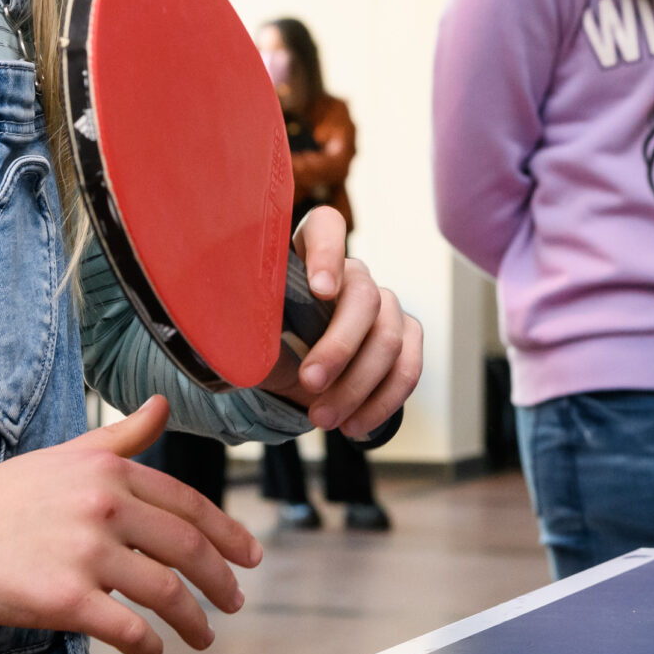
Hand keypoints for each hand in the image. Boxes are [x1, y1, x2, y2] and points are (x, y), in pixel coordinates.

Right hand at [0, 395, 260, 653]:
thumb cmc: (4, 497)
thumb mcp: (67, 454)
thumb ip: (121, 435)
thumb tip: (162, 406)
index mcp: (109, 470)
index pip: (187, 503)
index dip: (226, 532)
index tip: (249, 555)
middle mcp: (105, 506)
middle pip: (187, 548)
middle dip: (221, 580)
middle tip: (235, 601)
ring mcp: (86, 553)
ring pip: (165, 592)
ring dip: (194, 620)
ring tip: (203, 636)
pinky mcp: (64, 599)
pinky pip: (127, 630)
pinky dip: (149, 647)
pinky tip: (153, 653)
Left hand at [263, 207, 422, 436]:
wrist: (291, 380)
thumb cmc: (264, 347)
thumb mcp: (248, 337)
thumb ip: (251, 332)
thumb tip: (246, 346)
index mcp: (308, 256)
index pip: (326, 227)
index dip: (328, 252)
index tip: (320, 291)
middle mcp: (352, 274)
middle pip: (363, 296)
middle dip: (339, 346)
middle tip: (309, 383)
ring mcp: (384, 305)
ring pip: (388, 337)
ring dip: (356, 385)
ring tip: (321, 419)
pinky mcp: (405, 337)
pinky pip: (408, 367)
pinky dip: (382, 402)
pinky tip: (354, 426)